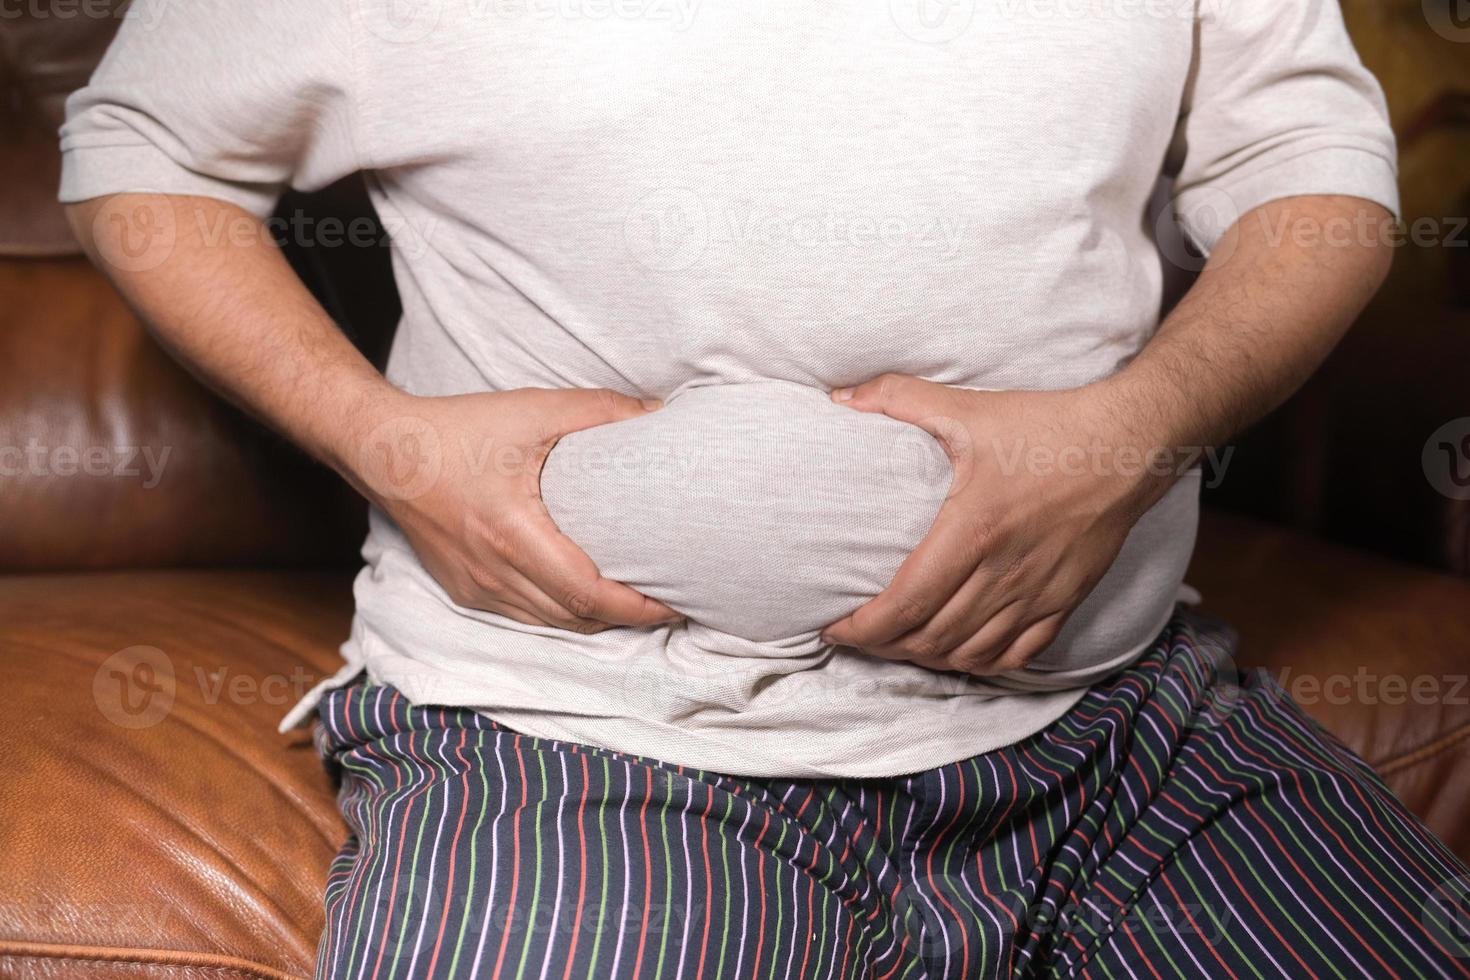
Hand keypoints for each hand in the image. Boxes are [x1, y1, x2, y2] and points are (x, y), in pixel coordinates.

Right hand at [348, 387, 681, 632]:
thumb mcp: (532, 409)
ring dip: (596, 619)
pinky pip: (525, 616)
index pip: (587, 594)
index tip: (676, 603)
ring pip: (551, 624)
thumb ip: (598, 410)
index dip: (637, 607)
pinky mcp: (465, 589)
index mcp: (512, 533)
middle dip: (628, 618)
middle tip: (672, 602)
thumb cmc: (458, 429)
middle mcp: (493, 572)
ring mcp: (477, 587)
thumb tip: (657, 413)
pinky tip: (587, 595)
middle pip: (575, 619)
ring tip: (639, 602)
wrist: (385, 451)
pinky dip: (562, 613)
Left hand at [820, 374, 1174, 673]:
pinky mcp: (1065, 601)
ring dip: (926, 657)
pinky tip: (956, 652)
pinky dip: (978, 662)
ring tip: (897, 644)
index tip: (835, 628)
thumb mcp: (969, 407)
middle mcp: (1005, 572)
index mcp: (973, 531)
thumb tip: (840, 396)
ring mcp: (1037, 593)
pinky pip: (1015, 656)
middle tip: (857, 635)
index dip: (864, 628)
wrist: (1129, 444)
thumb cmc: (1047, 427)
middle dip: (884, 646)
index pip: (905, 603)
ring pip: (969, 653)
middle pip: (930, 637)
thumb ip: (898, 398)